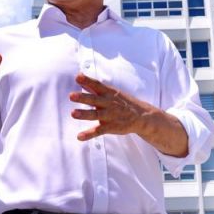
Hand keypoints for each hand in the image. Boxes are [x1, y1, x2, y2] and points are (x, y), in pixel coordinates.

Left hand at [69, 73, 188, 156]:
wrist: (141, 116)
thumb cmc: (122, 102)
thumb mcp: (111, 92)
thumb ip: (94, 87)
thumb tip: (80, 78)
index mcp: (109, 93)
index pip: (97, 85)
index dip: (88, 80)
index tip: (78, 77)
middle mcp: (108, 103)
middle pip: (94, 99)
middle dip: (83, 97)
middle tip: (71, 95)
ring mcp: (109, 116)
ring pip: (95, 115)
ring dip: (84, 114)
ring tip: (73, 113)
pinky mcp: (110, 127)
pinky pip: (99, 131)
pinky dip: (89, 134)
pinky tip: (79, 136)